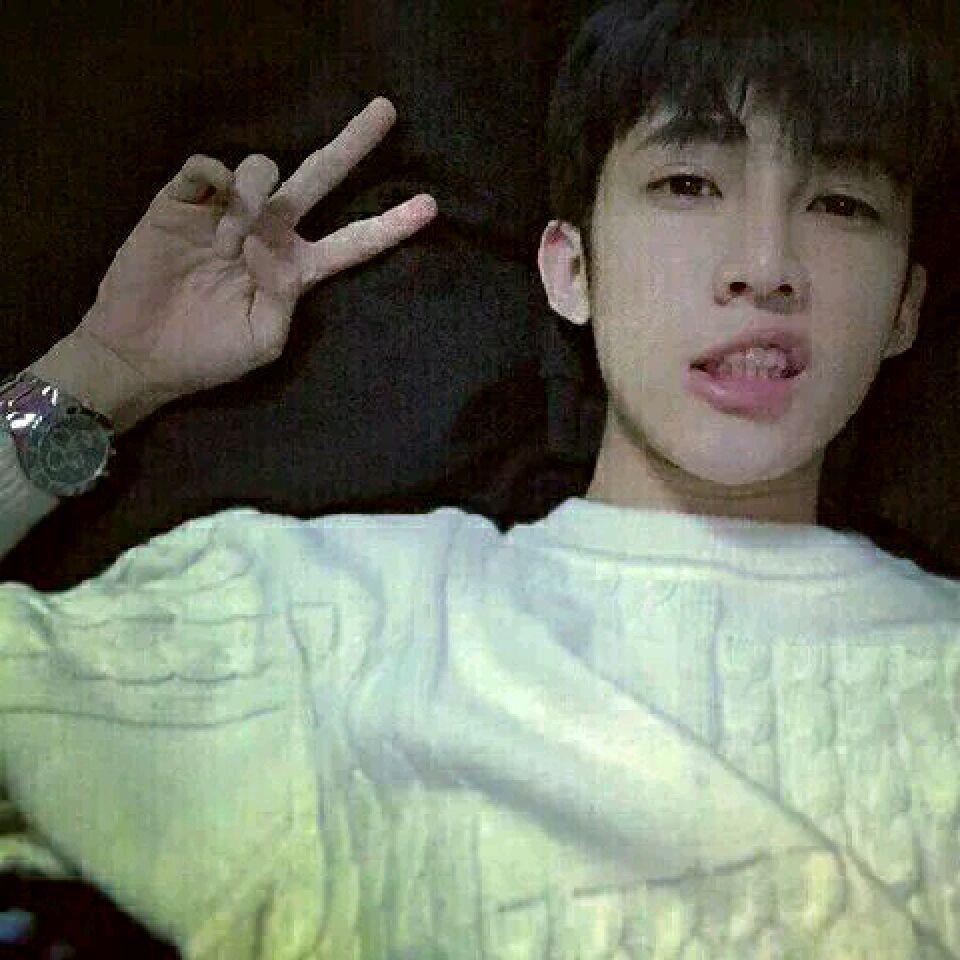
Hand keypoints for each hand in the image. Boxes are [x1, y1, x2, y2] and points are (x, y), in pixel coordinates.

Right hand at [73, 97, 436, 414]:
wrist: (139, 352)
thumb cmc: (207, 356)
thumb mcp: (262, 341)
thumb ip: (285, 300)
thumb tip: (278, 249)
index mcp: (295, 268)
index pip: (353, 242)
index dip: (390, 225)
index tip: (431, 207)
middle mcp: (269, 232)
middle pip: (319, 178)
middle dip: (353, 145)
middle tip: (387, 111)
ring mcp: (227, 212)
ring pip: (263, 167)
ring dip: (254, 197)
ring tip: (229, 244)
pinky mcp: (183, 201)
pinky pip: (208, 167)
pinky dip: (215, 181)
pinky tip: (211, 215)